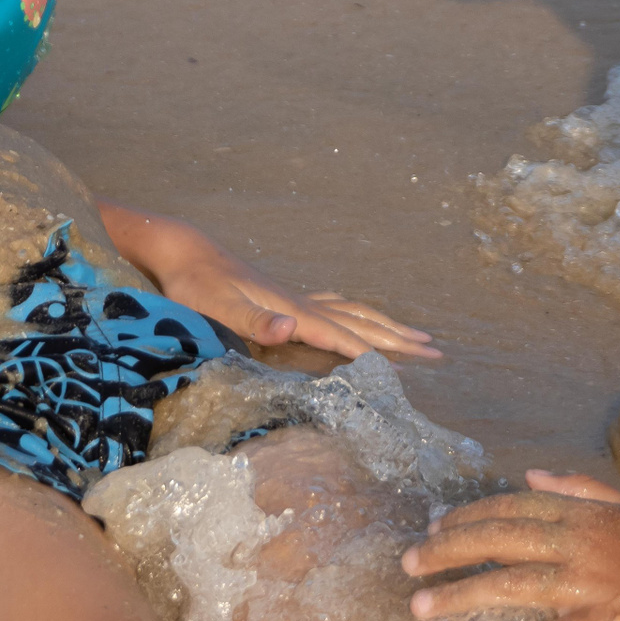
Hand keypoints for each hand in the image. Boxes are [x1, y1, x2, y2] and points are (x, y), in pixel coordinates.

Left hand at [161, 248, 440, 360]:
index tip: (412, 369)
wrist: (183, 252)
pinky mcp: (281, 297)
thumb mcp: (218, 308)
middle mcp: (300, 303)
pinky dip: (353, 315)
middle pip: (360, 322)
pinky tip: (353, 317)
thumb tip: (291, 327)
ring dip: (383, 325)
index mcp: (293, 311)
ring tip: (413, 334)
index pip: (343, 337)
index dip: (375, 354)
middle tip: (436, 351)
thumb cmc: (195, 286)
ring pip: (351, 312)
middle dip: (398, 339)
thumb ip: (254, 322)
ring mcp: (293, 298)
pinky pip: (332, 306)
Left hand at [400, 475, 619, 620]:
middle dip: (446, 551)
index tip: (433, 528)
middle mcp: (575, 541)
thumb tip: (530, 475)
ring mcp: (588, 582)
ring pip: (511, 584)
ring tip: (422, 607)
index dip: (466, 517)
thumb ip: (575, 488)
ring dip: (461, 594)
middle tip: (408, 565)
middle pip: (496, 540)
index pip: (507, 509)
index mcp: (578, 512)